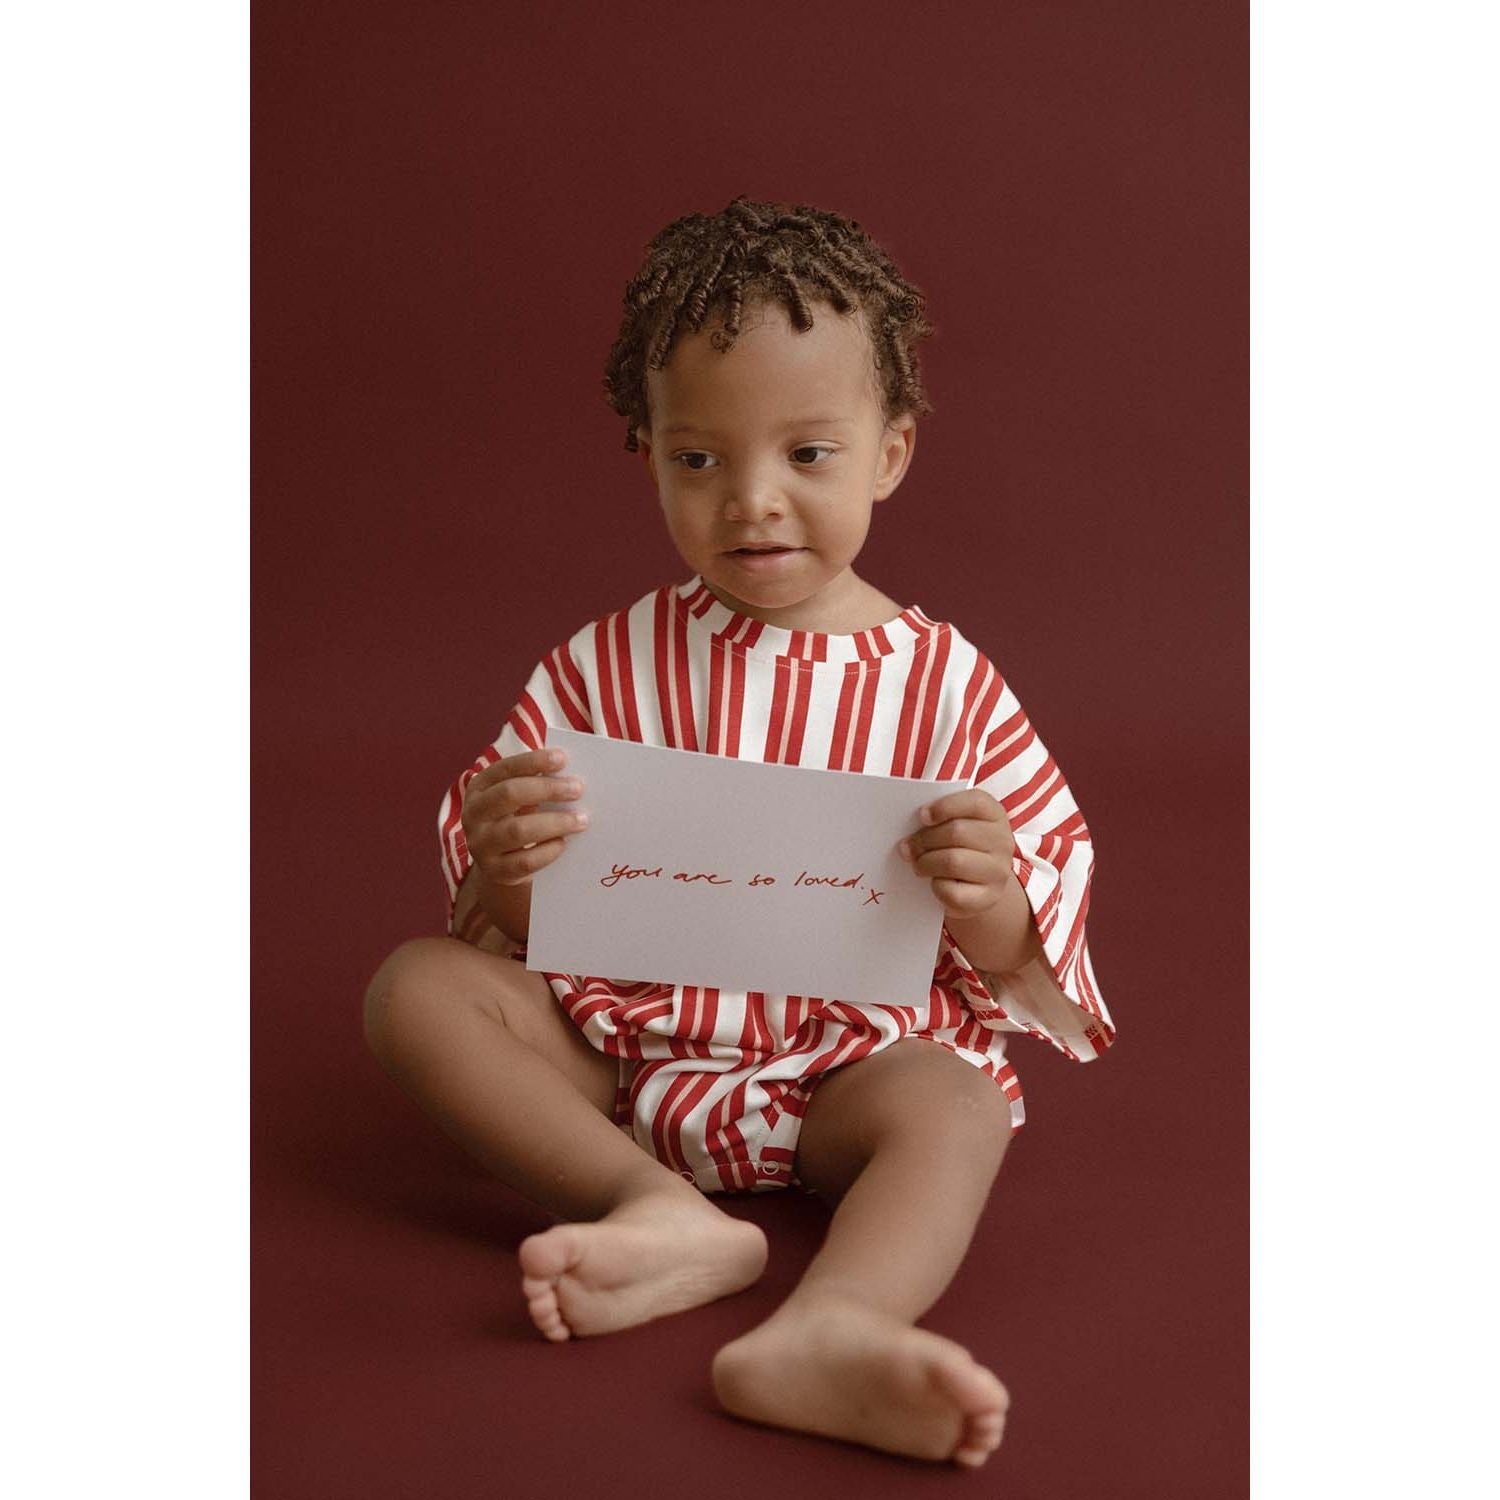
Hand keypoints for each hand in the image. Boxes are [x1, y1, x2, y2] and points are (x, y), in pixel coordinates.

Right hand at [460, 747, 589, 887]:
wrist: (500, 862)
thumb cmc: (516, 817)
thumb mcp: (518, 798)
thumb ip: (537, 784)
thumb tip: (571, 775)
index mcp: (479, 787)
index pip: (505, 768)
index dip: (534, 761)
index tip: (563, 758)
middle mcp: (474, 814)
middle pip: (510, 794)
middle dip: (547, 789)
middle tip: (578, 789)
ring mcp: (481, 844)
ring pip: (518, 830)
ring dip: (555, 822)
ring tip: (581, 820)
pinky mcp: (495, 870)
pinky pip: (525, 861)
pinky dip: (548, 851)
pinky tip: (564, 843)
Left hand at [896, 788, 1015, 918]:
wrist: (977, 886)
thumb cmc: (959, 848)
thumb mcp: (954, 826)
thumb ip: (938, 819)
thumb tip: (908, 827)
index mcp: (994, 815)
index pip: (976, 802)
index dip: (945, 806)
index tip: (922, 816)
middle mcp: (1002, 841)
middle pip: (957, 832)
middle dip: (924, 839)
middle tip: (906, 847)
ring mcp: (997, 871)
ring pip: (953, 861)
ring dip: (925, 863)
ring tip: (917, 865)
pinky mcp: (987, 898)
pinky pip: (952, 891)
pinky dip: (936, 887)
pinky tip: (934, 883)